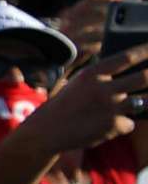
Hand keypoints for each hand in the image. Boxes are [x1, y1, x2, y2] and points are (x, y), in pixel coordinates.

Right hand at [17, 43, 147, 155]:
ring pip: (143, 101)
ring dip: (143, 102)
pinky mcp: (114, 125)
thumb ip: (103, 79)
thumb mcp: (78, 85)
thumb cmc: (64, 106)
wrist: (46, 132)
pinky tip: (106, 127)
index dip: (145, 51)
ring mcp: (111, 107)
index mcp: (92, 73)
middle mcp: (104, 88)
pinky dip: (122, 125)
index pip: (127, 57)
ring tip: (137, 102)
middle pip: (144, 77)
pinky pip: (130, 123)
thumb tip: (130, 80)